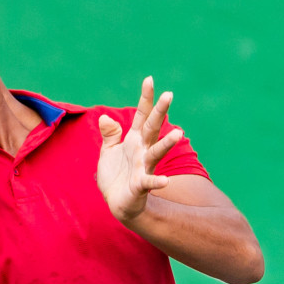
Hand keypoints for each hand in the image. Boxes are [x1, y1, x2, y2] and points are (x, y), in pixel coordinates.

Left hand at [95, 77, 183, 225]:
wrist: (118, 203)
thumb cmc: (116, 176)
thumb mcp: (109, 152)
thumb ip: (110, 134)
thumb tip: (105, 117)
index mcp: (134, 140)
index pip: (141, 116)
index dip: (145, 99)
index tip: (149, 79)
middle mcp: (142, 150)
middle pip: (152, 128)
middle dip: (160, 112)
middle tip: (169, 94)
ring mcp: (143, 167)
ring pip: (156, 152)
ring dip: (167, 143)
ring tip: (178, 133)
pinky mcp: (140, 185)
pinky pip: (149, 183)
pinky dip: (157, 182)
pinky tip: (165, 182)